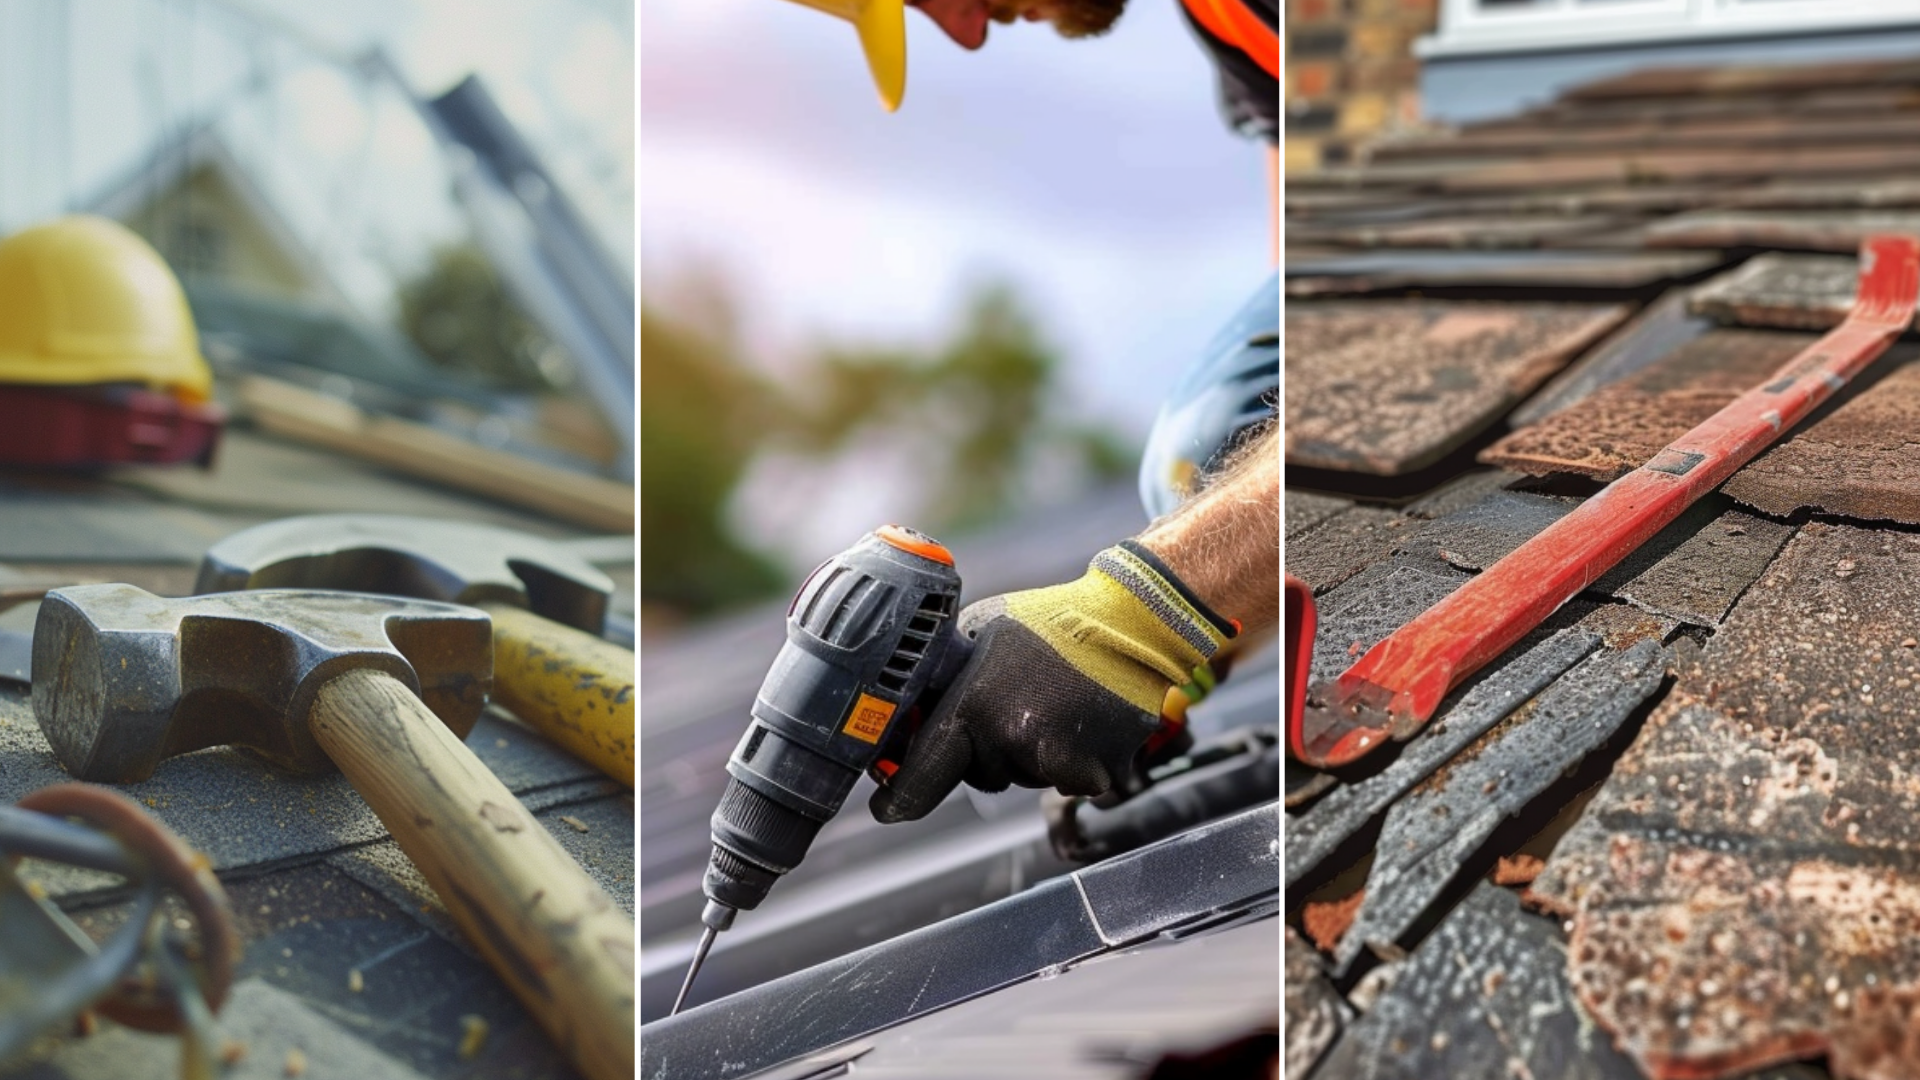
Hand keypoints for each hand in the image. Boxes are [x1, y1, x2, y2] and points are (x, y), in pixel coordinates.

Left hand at [869, 541, 1234, 822]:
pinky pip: (1068, 782)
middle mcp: (1011, 739)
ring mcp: (1058, 760)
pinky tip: (1081, 720)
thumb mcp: (976, 635)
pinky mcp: (1098, 773)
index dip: (898, 799)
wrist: (1130, 623)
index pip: (922, 776)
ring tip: (1053, 702)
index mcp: (973, 705)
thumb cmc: (1046, 623)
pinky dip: (1073, 761)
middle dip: (987, 752)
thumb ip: (942, 681)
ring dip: (1031, 754)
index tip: (885, 807)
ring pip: (1025, 778)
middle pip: (981, 776)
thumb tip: (904, 724)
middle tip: (1013, 705)